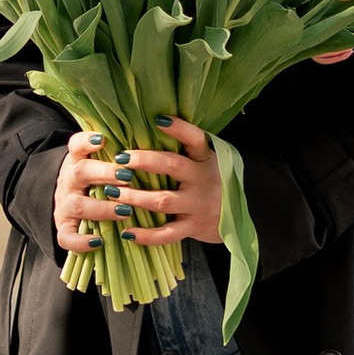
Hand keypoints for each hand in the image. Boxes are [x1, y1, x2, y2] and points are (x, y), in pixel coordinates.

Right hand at [53, 127, 124, 253]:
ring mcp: (64, 205)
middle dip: (105, 173)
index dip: (87, 141)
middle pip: (81, 172)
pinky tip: (98, 242)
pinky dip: (80, 242)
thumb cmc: (95, 180)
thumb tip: (152, 135)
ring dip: (103, 208)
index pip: (76, 144)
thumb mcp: (100, 163)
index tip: (103, 139)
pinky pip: (66, 237)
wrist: (68, 203)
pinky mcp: (63, 227)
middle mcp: (68, 180)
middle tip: (127, 176)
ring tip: (126, 210)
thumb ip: (118, 154)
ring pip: (78, 205)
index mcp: (77, 160)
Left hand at [101, 118, 223, 247]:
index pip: (195, 139)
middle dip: (143, 161)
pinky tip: (127, 232)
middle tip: (120, 159)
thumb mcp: (206, 162)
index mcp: (205, 159)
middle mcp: (203, 180)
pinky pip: (168, 233)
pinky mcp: (194, 227)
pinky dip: (146, 235)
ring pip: (163, 200)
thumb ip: (184, 151)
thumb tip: (149, 128)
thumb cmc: (212, 183)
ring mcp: (198, 205)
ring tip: (112, 192)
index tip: (158, 119)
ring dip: (135, 196)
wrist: (241, 215)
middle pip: (172, 166)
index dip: (179, 128)